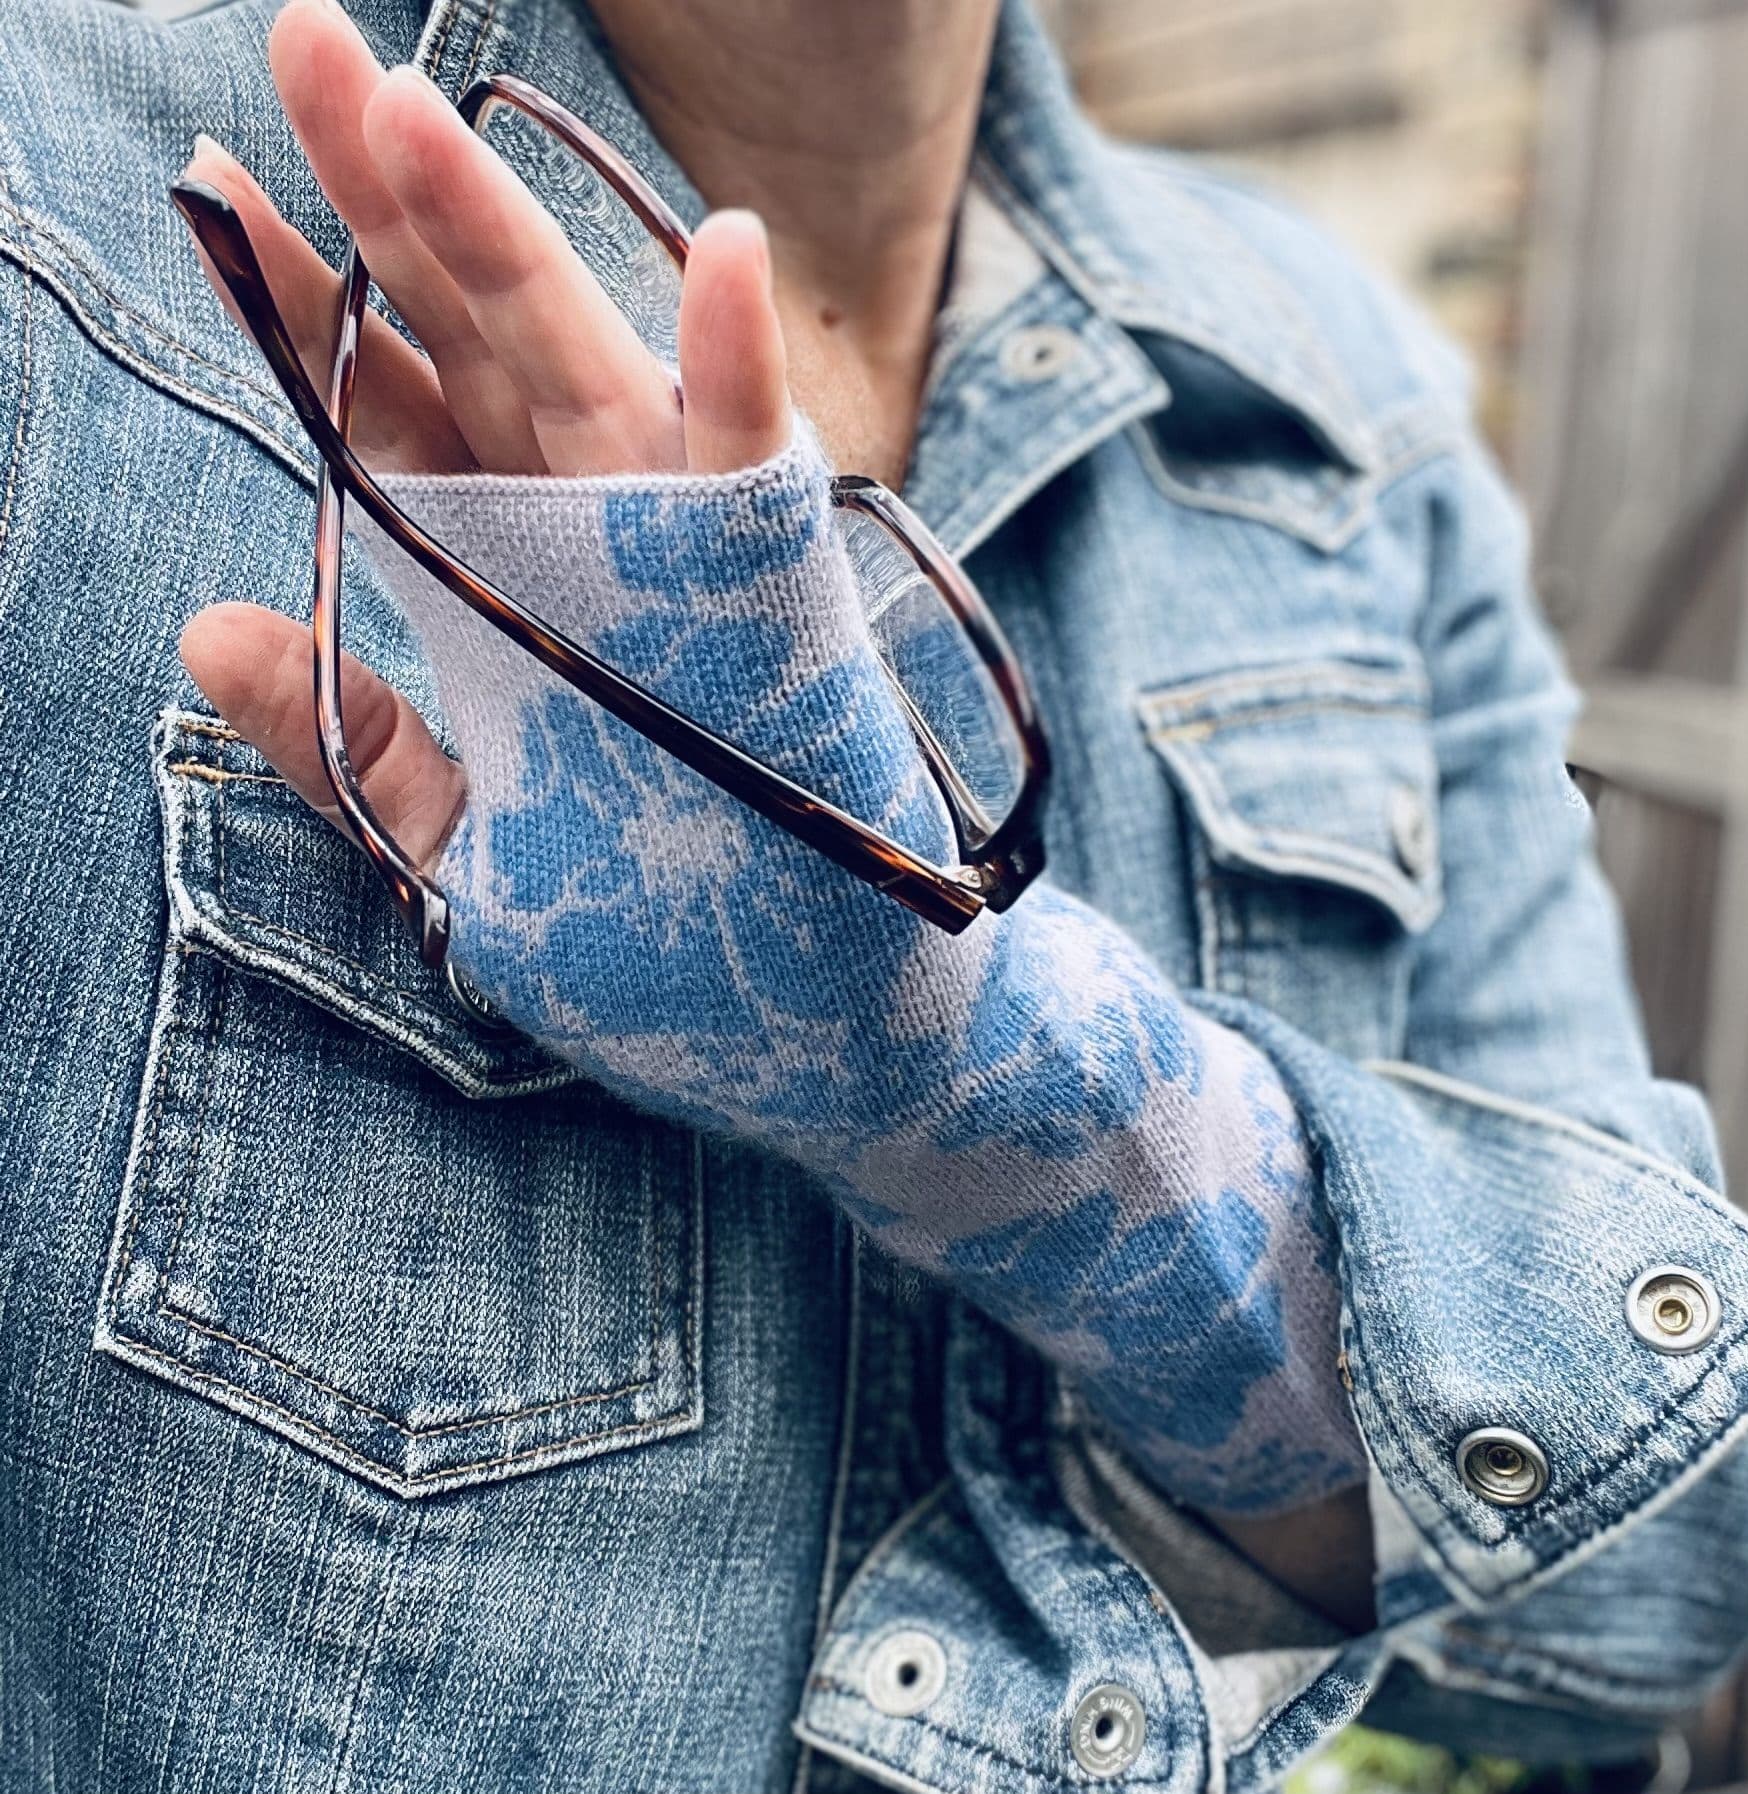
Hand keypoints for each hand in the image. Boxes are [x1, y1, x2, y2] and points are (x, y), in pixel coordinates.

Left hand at [179, 0, 791, 862]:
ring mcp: (676, 539)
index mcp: (498, 562)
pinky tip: (724, 249)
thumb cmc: (638, 919)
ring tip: (413, 115)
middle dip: (388, 201)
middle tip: (305, 47)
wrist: (788, 994)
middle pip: (469, 335)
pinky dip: (738, 365)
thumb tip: (206, 624)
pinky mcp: (769, 585)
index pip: (389, 405)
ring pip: (580, 365)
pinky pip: (752, 464)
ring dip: (504, 242)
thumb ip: (345, 742)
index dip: (304, 302)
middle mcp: (579, 520)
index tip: (218, 188)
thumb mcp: (459, 846)